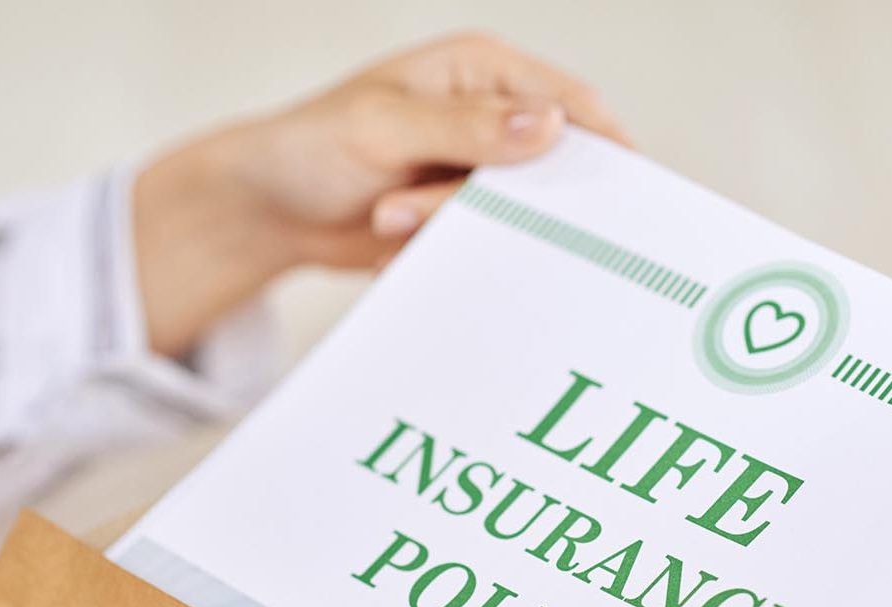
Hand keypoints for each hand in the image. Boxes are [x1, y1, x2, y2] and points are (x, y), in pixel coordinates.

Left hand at [133, 33, 627, 355]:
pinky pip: (491, 241)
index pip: (569, 102)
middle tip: (434, 210)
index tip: (622, 195)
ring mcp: (477, 170)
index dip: (603, 146)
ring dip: (462, 227)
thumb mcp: (385, 129)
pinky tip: (400, 245)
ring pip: (520, 213)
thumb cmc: (312, 148)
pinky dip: (454, 250)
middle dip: (510, 200)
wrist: (269, 211)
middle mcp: (489, 117)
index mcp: (480, 70)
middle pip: (551, 166)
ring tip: (393, 220)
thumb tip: (552, 126)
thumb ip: (468, 129)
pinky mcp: (462, 215)